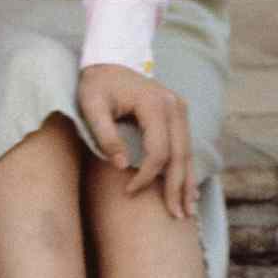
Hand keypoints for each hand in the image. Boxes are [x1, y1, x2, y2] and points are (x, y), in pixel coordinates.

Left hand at [78, 62, 196, 218]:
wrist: (108, 61)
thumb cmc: (96, 84)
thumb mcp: (90, 105)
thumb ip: (104, 134)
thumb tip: (121, 166)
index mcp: (154, 104)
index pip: (158, 150)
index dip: (146, 175)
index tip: (129, 192)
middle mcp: (174, 107)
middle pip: (179, 155)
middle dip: (176, 187)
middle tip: (176, 217)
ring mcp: (180, 110)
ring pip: (187, 153)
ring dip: (186, 183)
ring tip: (187, 211)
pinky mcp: (178, 114)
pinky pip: (185, 146)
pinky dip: (185, 169)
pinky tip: (187, 189)